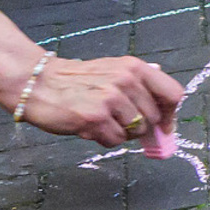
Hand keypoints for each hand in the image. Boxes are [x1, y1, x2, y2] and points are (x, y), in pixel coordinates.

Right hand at [14, 53, 189, 145]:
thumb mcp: (112, 71)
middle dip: (139, 126)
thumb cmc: (76, 81)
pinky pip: (115, 141)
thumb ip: (139, 85)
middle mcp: (125, 80)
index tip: (164, 125)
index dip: (170, 114)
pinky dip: (104, 139)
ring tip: (100, 120)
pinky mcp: (95, 118)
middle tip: (117, 121)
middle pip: (153, 119)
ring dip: (120, 132)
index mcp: (133, 67)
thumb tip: (167, 110)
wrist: (37, 83)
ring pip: (135, 132)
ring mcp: (110, 99)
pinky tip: (89, 126)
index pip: (173, 94)